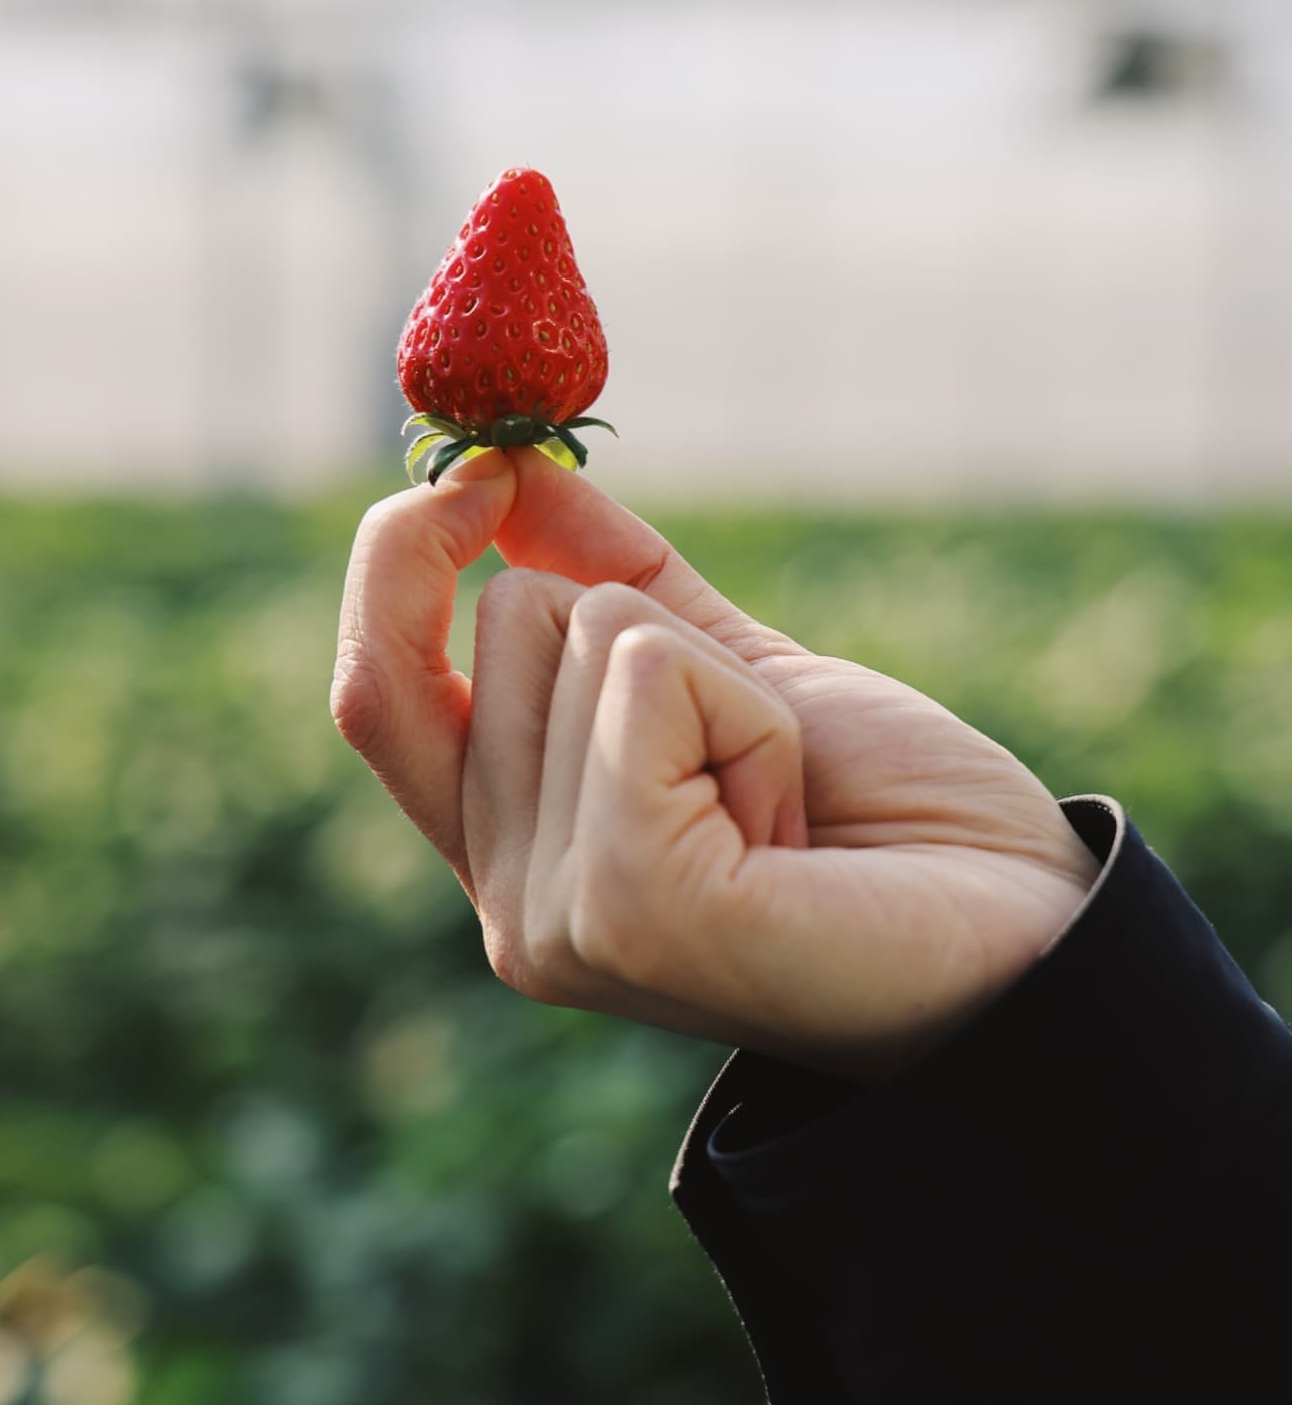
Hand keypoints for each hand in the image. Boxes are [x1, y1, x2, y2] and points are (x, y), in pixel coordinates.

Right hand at [331, 450, 1099, 1078]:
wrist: (1030, 940)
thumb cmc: (892, 825)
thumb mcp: (730, 673)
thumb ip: (609, 581)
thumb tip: (505, 464)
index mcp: (515, 852)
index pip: (375, 687)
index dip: (400, 562)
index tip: (481, 476)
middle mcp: (508, 900)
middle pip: (500, 618)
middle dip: (654, 633)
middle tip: (755, 760)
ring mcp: (554, 917)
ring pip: (579, 629)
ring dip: (722, 679)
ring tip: (786, 801)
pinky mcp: (625, 910)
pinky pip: (646, 680)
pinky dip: (751, 711)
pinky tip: (797, 824)